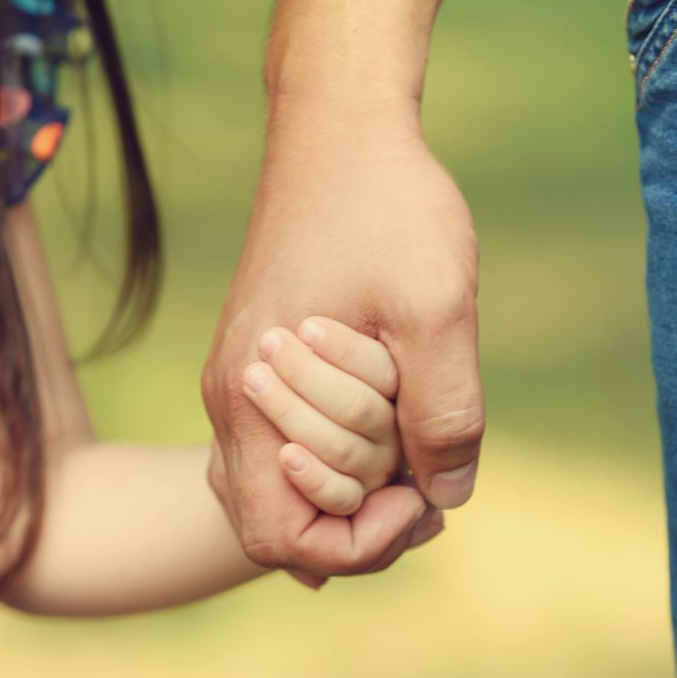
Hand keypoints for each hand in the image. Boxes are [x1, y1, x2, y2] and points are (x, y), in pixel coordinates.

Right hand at [201, 96, 482, 578]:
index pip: (281, 539)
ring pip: (278, 485)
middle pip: (276, 524)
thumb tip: (444, 497)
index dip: (359, 546)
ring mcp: (238, 379)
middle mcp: (231, 400)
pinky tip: (388, 444)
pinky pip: (283, 441)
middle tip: (429, 490)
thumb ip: (443, 414)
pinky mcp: (258, 358)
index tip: (422, 502)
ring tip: (415, 469)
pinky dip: (334, 459)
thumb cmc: (386, 211)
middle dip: (358, 524)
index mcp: (254, 402)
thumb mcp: (436, 312)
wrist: (339, 131)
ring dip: (347, 491)